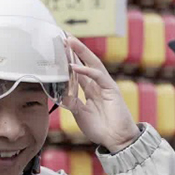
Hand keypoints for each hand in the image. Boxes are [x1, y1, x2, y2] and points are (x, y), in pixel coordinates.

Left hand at [63, 36, 139, 152]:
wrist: (117, 140)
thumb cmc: (101, 128)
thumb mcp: (80, 113)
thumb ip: (72, 101)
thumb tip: (59, 93)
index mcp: (91, 90)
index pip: (79, 70)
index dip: (69, 58)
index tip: (58, 48)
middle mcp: (98, 84)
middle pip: (86, 61)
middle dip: (75, 48)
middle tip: (63, 35)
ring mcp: (105, 85)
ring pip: (93, 63)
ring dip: (81, 51)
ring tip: (69, 40)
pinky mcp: (111, 89)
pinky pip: (98, 76)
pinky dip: (86, 71)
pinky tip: (75, 66)